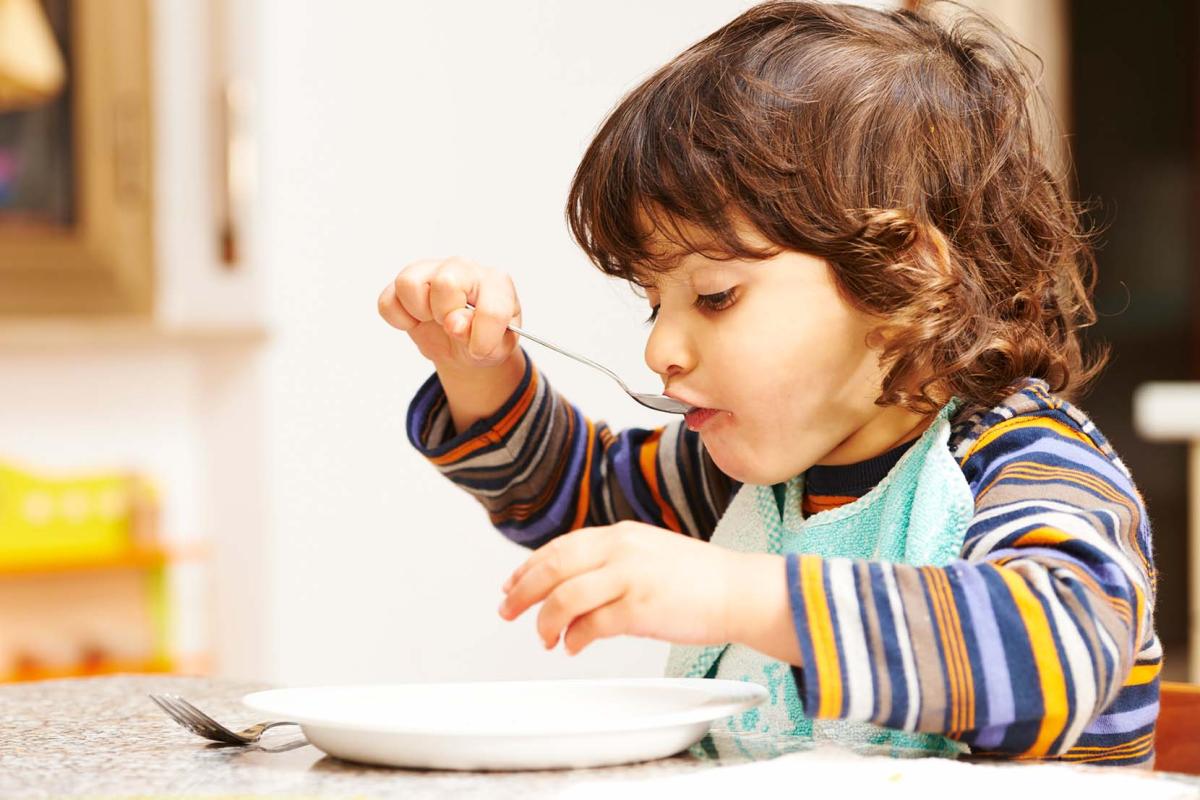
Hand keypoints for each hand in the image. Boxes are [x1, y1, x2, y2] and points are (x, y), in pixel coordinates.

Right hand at [377, 257, 521, 369]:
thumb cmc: (484, 337)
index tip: (479, 348)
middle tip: (451, 325)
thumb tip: (455, 324)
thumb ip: (488, 339)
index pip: (489, 309)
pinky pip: (388, 301)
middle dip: (446, 315)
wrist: (464, 342)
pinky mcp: (406, 281)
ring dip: (419, 312)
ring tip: (433, 319)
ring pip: (409, 283)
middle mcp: (464, 268)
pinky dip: (399, 319)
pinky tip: (417, 320)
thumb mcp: (496, 347)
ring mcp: (432, 269)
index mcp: (496, 283)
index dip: (482, 338)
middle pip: (444, 283)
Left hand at [497, 521, 764, 655]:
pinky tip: (572, 646)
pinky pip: (591, 625)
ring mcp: (630, 578)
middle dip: (522, 591)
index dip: (529, 568)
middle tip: (507, 611)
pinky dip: (574, 638)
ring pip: (565, 597)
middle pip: (553, 567)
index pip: (560, 547)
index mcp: (620, 534)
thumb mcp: (648, 553)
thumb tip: (571, 589)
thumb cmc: (698, 579)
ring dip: (546, 621)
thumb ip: (610, 563)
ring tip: (544, 638)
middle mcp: (621, 550)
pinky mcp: (640, 608)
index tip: (511, 585)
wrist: (739, 590)